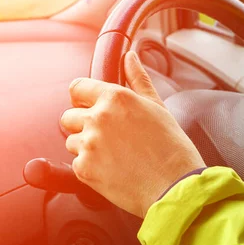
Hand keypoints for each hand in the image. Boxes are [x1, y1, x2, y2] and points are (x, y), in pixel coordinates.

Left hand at [60, 51, 204, 217]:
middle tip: (107, 138)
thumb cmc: (171, 148)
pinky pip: (76, 164)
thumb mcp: (157, 106)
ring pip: (71, 141)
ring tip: (113, 156)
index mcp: (115, 97)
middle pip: (68, 116)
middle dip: (82, 126)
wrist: (175, 187)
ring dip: (86, 148)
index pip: (77, 88)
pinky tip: (112, 170)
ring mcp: (89, 144)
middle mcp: (98, 117)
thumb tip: (129, 57)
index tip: (89, 107)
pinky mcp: (84, 169)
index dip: (82, 99)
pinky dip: (90, 168)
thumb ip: (138, 79)